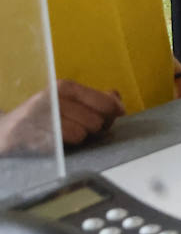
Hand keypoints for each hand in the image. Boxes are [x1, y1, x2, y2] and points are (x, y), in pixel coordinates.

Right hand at [0, 82, 124, 152]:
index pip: (106, 102)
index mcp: (65, 87)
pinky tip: (55, 142)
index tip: (111, 116)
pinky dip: (65, 146)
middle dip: (94, 129)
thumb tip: (116, 97)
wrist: (4, 131)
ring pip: (83, 133)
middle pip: (98, 120)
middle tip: (81, 129)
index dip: (113, 113)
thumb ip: (96, 99)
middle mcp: (54, 98)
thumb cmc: (44, 118)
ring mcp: (41, 116)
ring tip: (65, 136)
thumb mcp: (69, 103)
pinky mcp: (31, 134)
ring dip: (79, 139)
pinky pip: (65, 143)